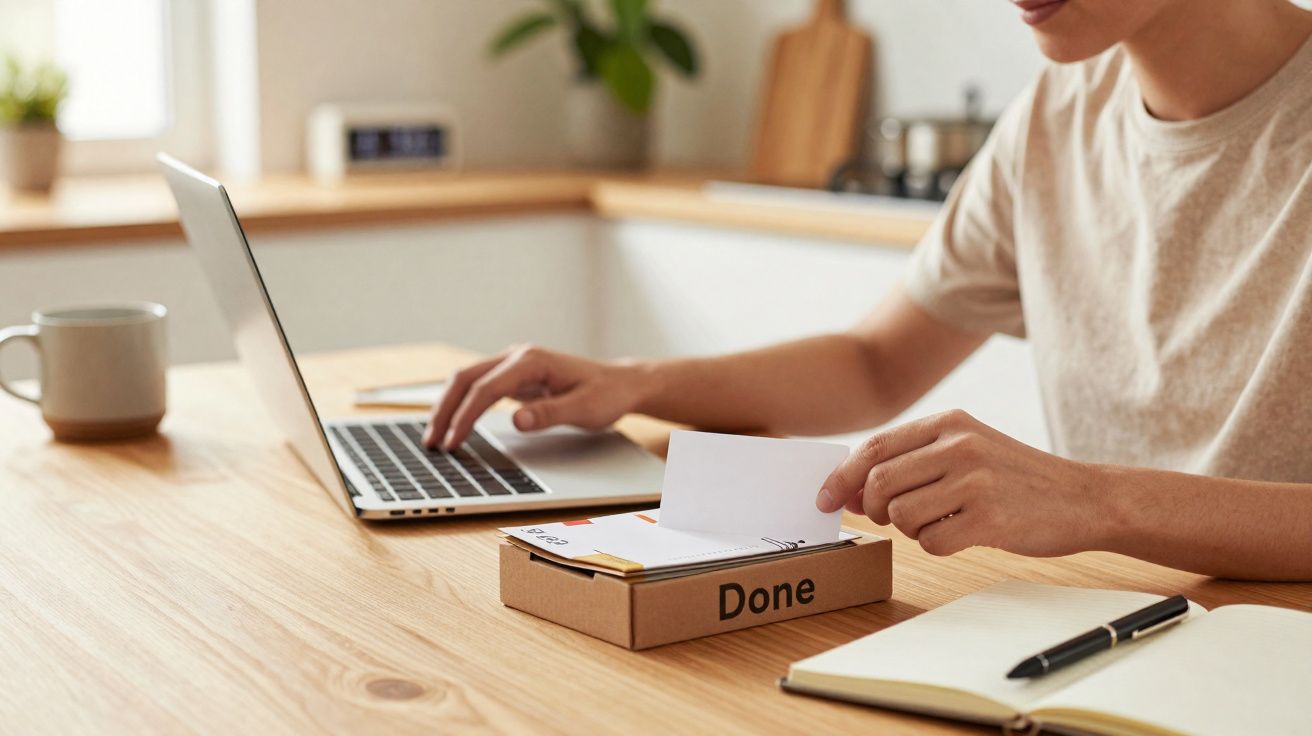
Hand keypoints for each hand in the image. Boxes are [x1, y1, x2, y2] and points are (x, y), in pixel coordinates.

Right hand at [422, 344, 653, 449]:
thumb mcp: (584, 409)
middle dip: (445, 409)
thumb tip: (517, 420)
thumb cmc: (605, 395)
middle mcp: (518, 357)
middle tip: (431, 442)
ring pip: (467, 380)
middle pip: (466, 378)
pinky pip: (478, 387)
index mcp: (532, 361)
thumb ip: (550, 414)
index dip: (466, 416)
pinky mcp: (514, 376)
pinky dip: (461, 404)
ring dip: (448, 406)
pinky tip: (454, 424)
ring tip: (435, 436)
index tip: (453, 442)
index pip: (486, 388)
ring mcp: (514, 364)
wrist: (620, 383)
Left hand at [816, 410, 1105, 557]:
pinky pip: (932, 543)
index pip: (874, 447)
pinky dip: (937, 546)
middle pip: (878, 483)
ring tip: (940, 522)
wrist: (1085, 498)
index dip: (841, 476)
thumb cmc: (1017, 478)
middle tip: (893, 518)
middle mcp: (960, 445)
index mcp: (949, 423)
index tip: (824, 499)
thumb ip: (914, 458)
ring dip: (910, 529)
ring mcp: (975, 481)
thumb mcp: (968, 447)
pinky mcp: (990, 519)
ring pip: (902, 515)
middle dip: (874, 508)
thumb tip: (849, 486)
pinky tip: (963, 535)